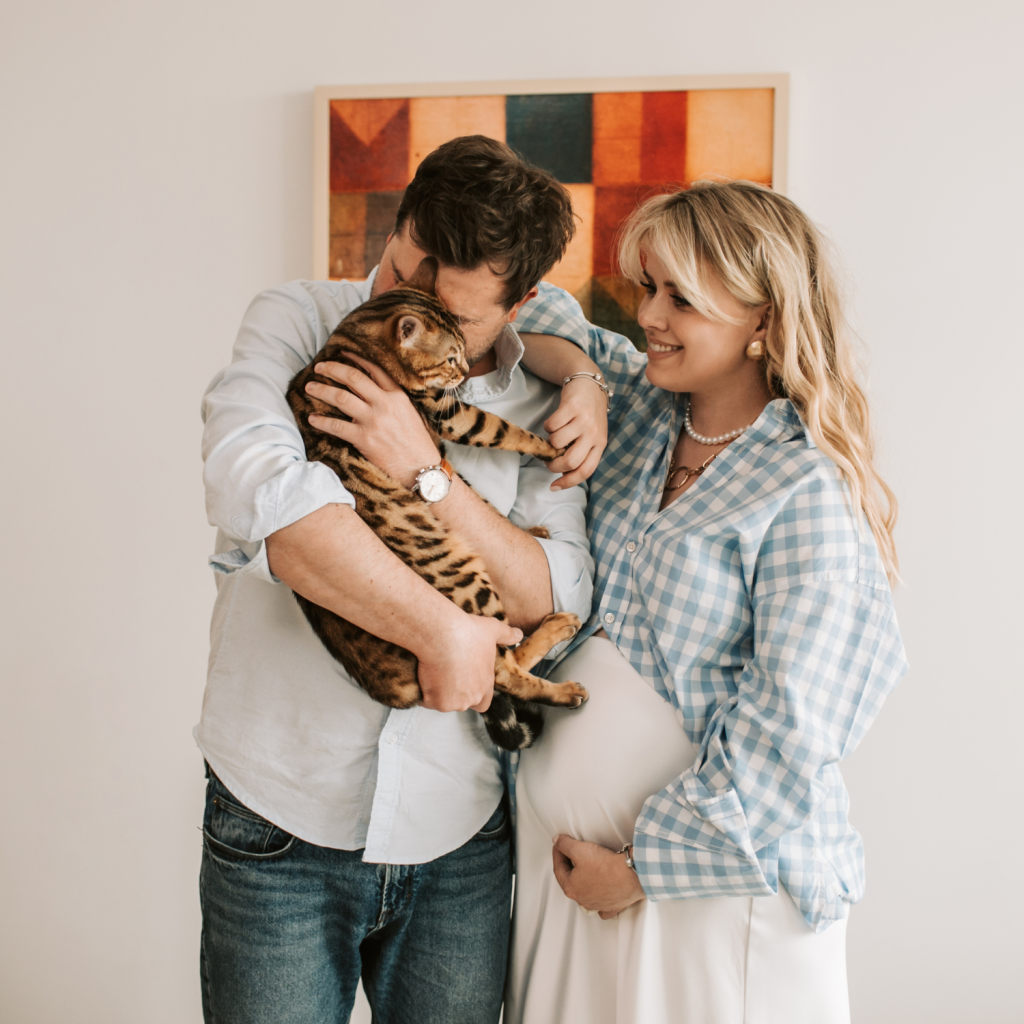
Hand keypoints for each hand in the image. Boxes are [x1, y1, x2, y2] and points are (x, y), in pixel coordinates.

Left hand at [306, 355, 438, 485]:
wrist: (421, 469)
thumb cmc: (417, 444)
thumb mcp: (410, 414)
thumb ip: (393, 400)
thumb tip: (372, 392)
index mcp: (397, 396)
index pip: (373, 369)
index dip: (355, 359)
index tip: (342, 353)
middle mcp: (384, 404)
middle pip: (353, 377)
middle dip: (332, 369)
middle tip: (318, 367)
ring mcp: (373, 421)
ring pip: (340, 397)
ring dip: (322, 390)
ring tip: (310, 387)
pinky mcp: (364, 439)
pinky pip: (337, 426)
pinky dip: (322, 421)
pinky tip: (312, 419)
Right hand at [415, 612, 522, 712]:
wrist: (442, 635)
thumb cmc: (467, 631)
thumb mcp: (492, 629)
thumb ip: (506, 635)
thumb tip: (519, 634)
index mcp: (486, 684)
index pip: (483, 703)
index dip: (473, 694)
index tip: (463, 681)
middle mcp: (472, 697)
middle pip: (462, 702)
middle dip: (454, 692)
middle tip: (445, 672)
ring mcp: (453, 702)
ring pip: (443, 701)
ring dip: (438, 692)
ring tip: (433, 670)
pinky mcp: (435, 702)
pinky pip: (425, 700)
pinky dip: (423, 691)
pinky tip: (423, 674)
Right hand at [543, 378, 607, 489]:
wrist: (589, 384)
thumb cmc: (588, 415)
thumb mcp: (592, 436)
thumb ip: (582, 453)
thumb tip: (562, 474)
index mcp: (600, 445)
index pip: (586, 471)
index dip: (568, 482)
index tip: (554, 486)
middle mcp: (594, 434)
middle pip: (570, 461)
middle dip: (553, 465)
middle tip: (548, 460)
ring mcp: (583, 420)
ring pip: (556, 442)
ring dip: (549, 441)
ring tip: (554, 435)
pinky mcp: (572, 407)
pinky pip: (551, 425)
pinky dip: (547, 426)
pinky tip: (555, 421)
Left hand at [552, 834, 644, 918]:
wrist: (633, 875)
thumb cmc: (606, 865)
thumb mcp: (580, 849)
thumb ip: (564, 844)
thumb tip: (557, 841)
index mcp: (571, 888)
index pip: (558, 868)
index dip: (558, 852)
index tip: (559, 843)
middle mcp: (582, 900)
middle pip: (572, 880)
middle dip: (570, 864)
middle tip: (571, 851)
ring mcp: (598, 905)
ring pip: (586, 892)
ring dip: (584, 878)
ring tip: (586, 865)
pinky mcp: (613, 906)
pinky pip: (603, 904)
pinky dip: (600, 897)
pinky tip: (599, 891)